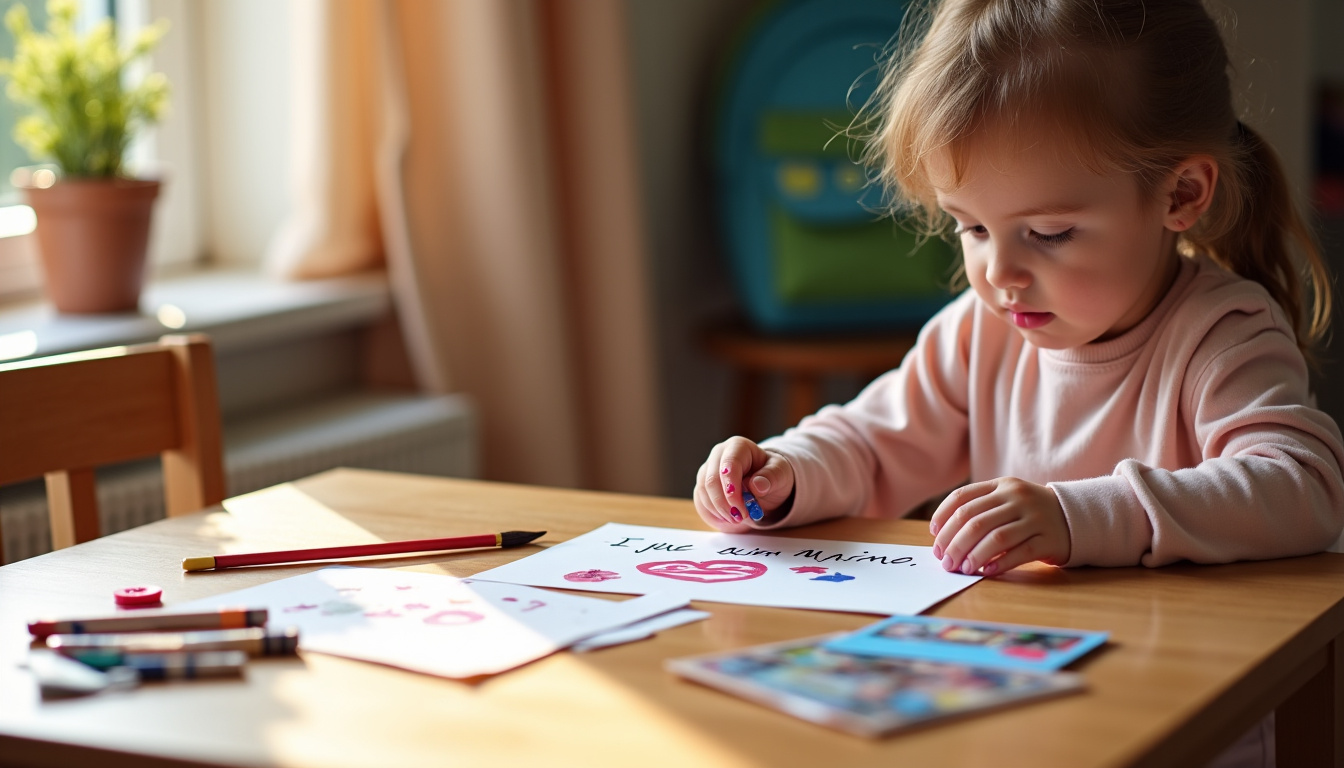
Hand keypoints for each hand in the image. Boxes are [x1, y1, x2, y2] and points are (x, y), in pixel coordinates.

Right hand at [693, 436, 795, 531]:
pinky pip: (700, 502)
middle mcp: (718, 455)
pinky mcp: (703, 486)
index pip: (729, 465)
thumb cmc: (773, 475)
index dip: (733, 489)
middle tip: (740, 519)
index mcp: (738, 446)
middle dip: (724, 504)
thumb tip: (757, 485)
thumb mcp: (780, 474)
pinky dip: (713, 515)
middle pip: (710, 480)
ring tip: (738, 520)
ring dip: (719, 511)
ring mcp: (707, 470)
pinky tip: (728, 520)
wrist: (766, 483)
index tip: (742, 509)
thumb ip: (771, 477)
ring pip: (703, 493)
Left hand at [929, 477, 1069, 575]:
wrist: (1074, 516)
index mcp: (1002, 485)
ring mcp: (1035, 518)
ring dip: (974, 556)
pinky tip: (986, 572)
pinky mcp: (1049, 539)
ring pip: (996, 538)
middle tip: (945, 561)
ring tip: (962, 568)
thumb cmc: (1028, 512)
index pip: (963, 497)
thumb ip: (979, 509)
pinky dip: (1000, 564)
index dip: (943, 517)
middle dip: (954, 543)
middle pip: (975, 521)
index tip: (934, 536)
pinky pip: (1020, 553)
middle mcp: (1017, 498)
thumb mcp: (1006, 499)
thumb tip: (943, 536)